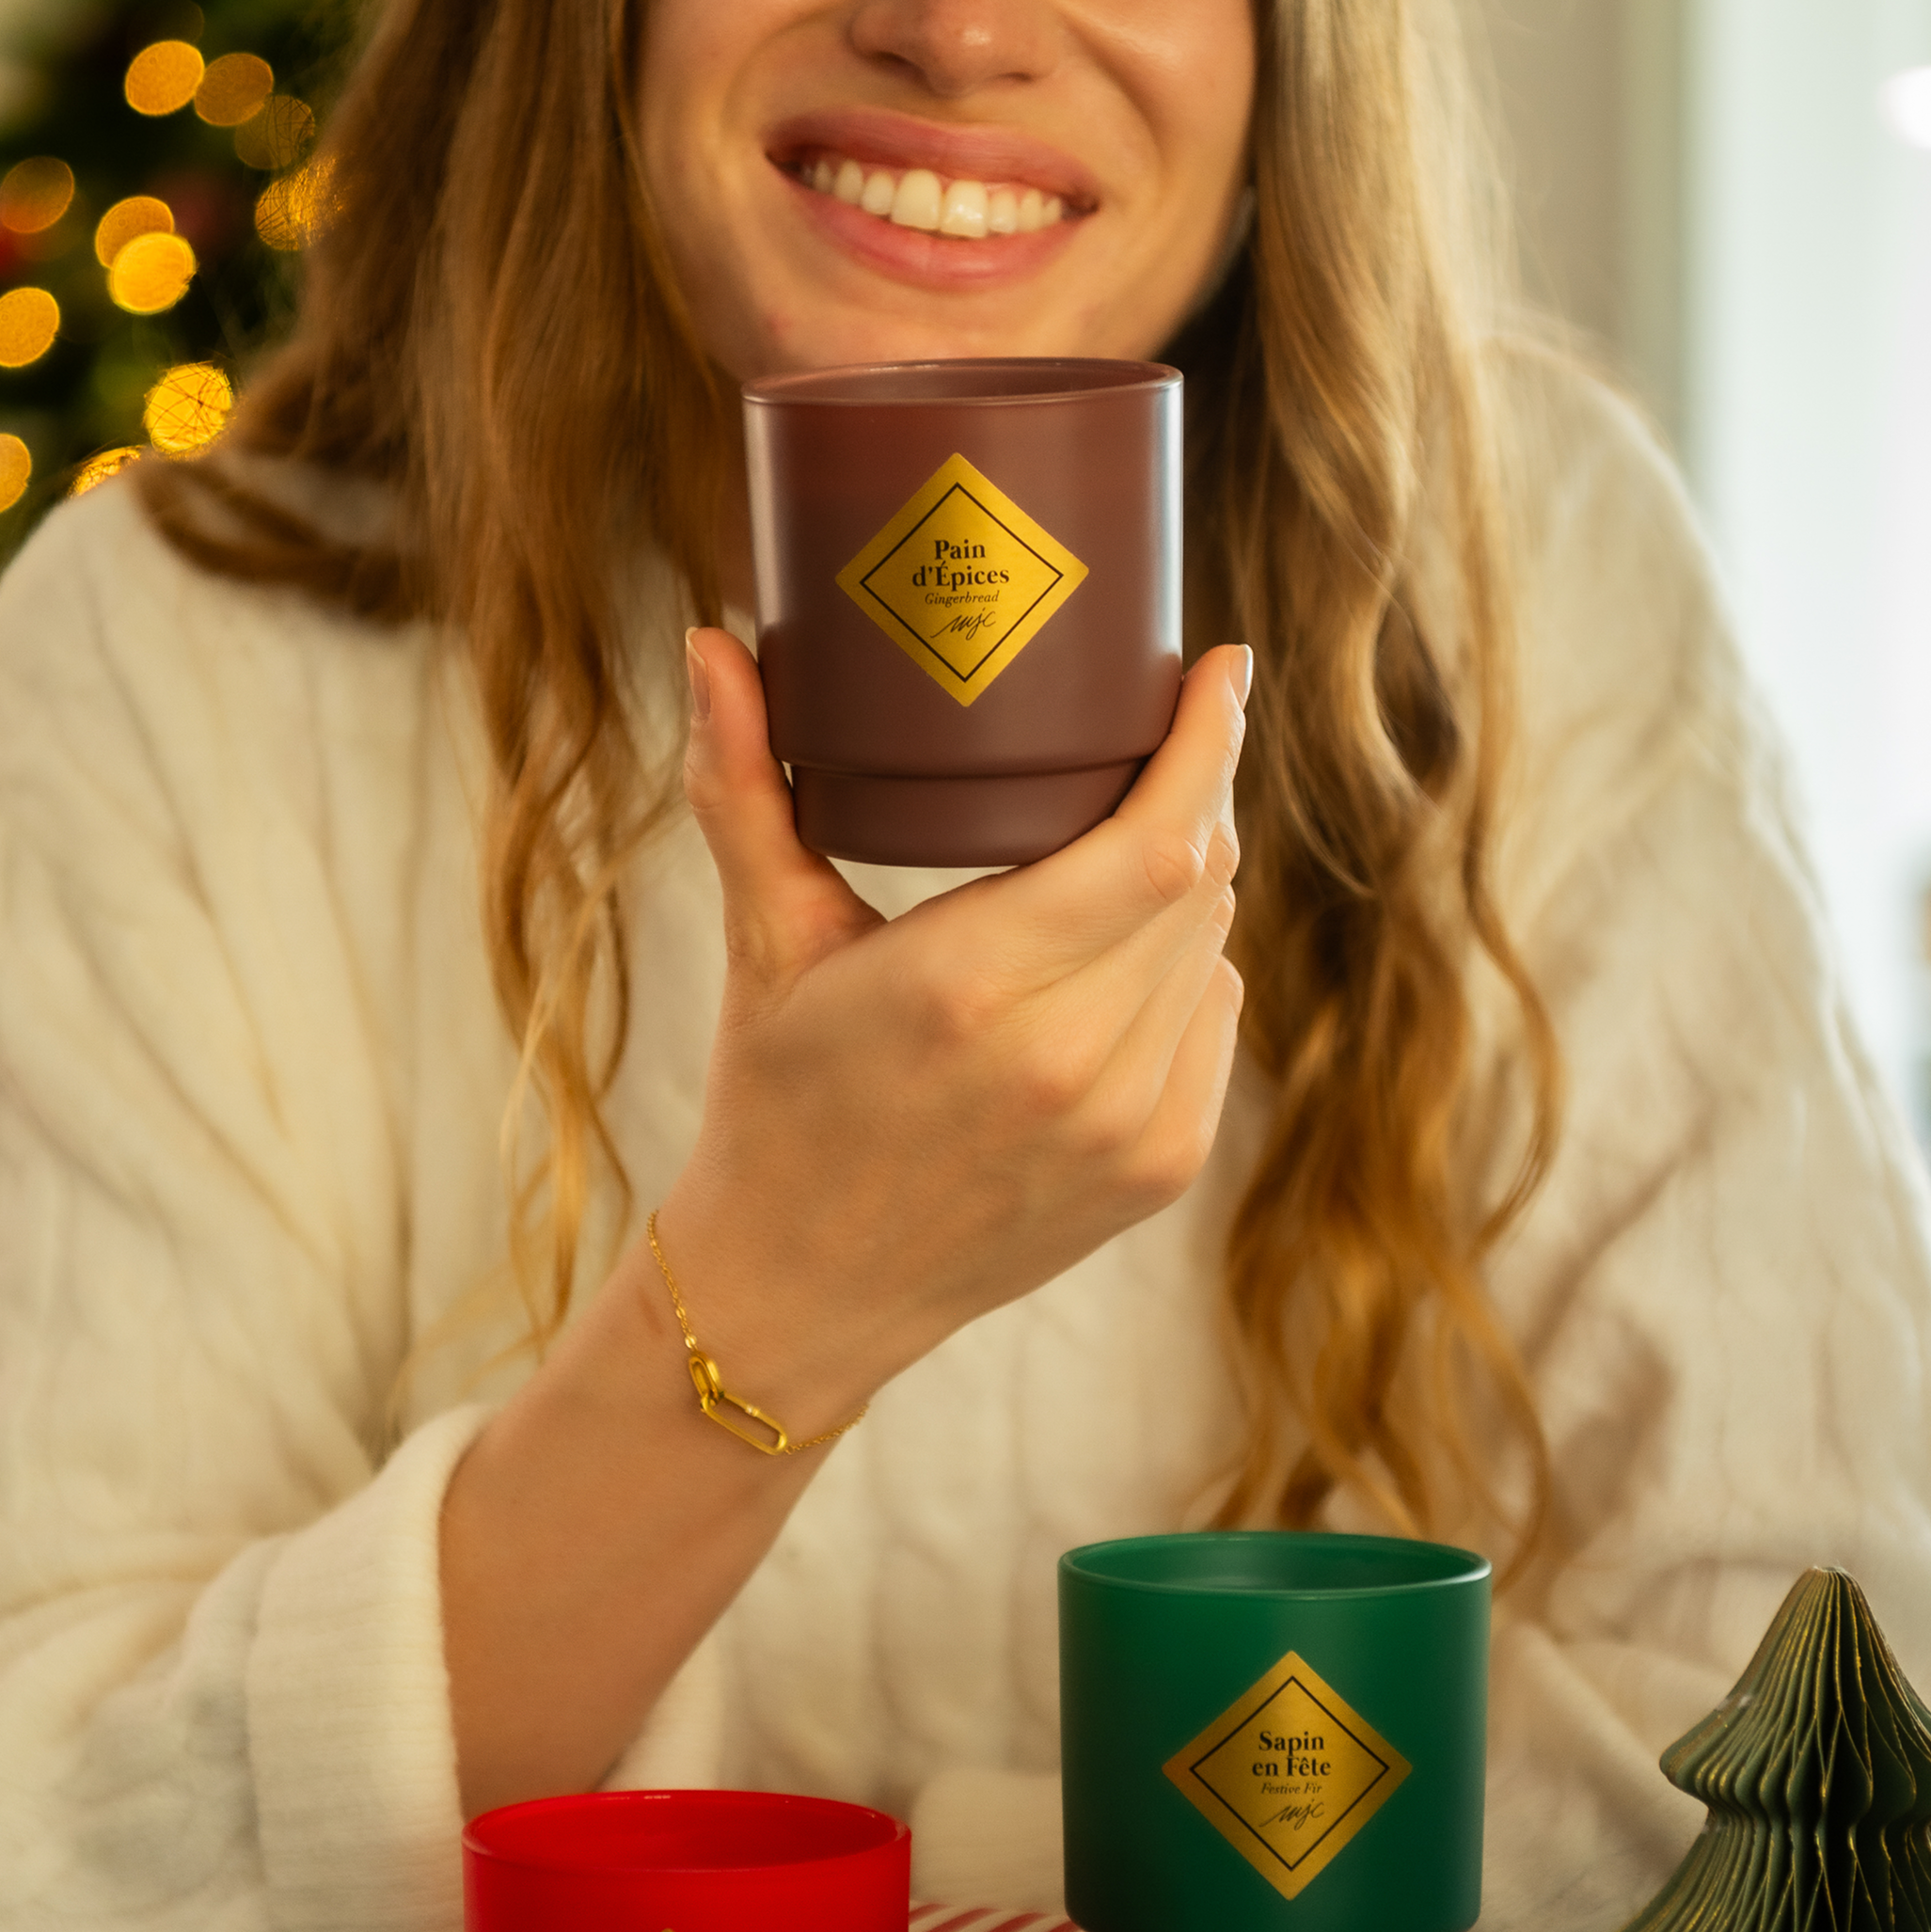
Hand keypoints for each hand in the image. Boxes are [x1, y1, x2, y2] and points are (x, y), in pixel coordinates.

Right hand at [655, 630, 1249, 1427]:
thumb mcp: (761, 943)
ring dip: (1190, 882)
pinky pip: (1215, 1020)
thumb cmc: (775, 1102)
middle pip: (1200, 883)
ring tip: (1129, 839)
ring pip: (1216, 949)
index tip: (1224, 668)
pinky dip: (1188, 970)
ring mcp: (1124, 1128)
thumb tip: (706, 639)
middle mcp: (1065, 1066)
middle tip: (1160, 734)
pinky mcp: (1159, 1172)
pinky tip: (1124, 955)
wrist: (798, 1292)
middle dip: (1193, 794)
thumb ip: (743, 785)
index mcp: (969, 991)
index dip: (1207, 746)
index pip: (1156, 847)